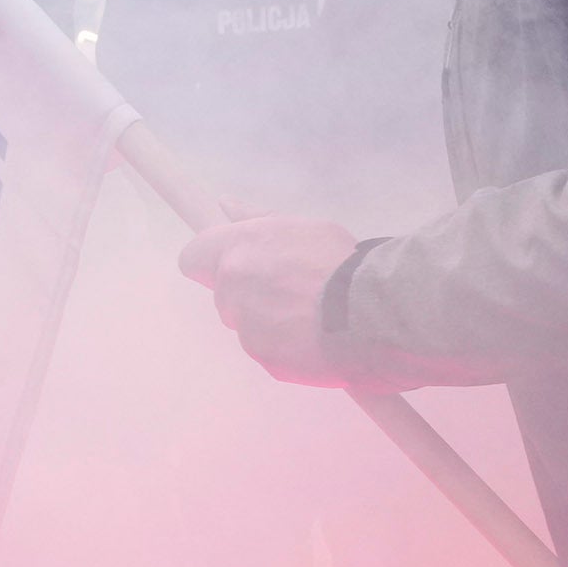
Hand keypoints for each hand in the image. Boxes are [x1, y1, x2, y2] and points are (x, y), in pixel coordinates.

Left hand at [177, 214, 359, 383]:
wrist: (374, 313)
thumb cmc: (343, 263)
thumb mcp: (304, 229)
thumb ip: (258, 220)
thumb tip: (225, 206)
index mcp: (239, 248)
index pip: (193, 257)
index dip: (210, 262)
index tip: (231, 265)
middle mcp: (234, 288)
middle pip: (226, 295)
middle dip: (250, 294)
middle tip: (292, 291)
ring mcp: (248, 328)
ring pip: (249, 326)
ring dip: (272, 323)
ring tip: (314, 318)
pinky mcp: (266, 360)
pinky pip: (270, 353)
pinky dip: (289, 348)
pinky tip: (318, 339)